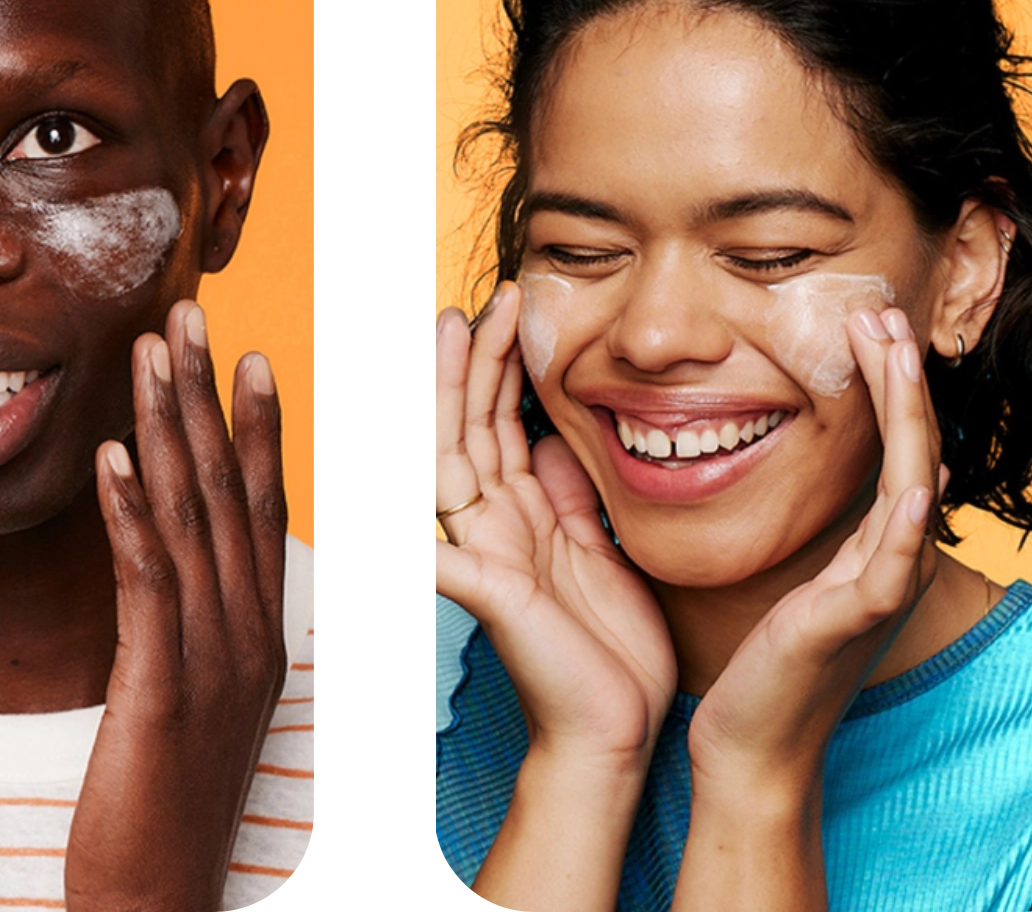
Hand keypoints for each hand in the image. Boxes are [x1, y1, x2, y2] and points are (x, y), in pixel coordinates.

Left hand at [65, 302, 288, 909]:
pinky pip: (148, 583)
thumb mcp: (186, 711)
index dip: (252, 427)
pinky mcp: (164, 690)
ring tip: (146, 355)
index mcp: (261, 638)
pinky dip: (128, 514)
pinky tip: (105, 460)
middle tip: (189, 317)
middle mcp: (251, 637)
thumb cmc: (157, 817)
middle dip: (209, 398)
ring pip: (194, 520)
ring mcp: (215, 661)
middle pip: (233, 493)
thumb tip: (171, 587)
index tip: (238, 355)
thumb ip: (185, 640)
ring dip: (167, 428)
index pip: (261, 510)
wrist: (156, 905)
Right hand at [433, 281, 676, 767]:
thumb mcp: (599, 547)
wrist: (612, 730)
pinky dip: (423, 529)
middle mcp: (493, 530)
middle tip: (489, 302)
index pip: (500, 423)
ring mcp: (484, 559)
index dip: (504, 366)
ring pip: (452, 461)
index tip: (516, 309)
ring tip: (454, 337)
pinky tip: (419, 494)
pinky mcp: (490, 595)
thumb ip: (571, 494)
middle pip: (469, 427)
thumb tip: (553, 438)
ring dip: (451, 398)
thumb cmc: (609, 649)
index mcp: (522, 516)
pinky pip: (442, 554)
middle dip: (475, 361)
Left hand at [685, 307, 946, 788]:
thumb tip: (901, 475)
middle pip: (915, 449)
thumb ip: (848, 527)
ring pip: (911, 487)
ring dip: (907, 418)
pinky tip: (913, 482)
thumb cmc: (773, 661)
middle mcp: (895, 560)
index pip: (899, 445)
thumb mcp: (814, 575)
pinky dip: (906, 522)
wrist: (753, 744)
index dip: (892, 382)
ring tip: (895, 354)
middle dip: (903, 378)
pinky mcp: (852, 623)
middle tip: (885, 311)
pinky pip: (889, 566)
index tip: (872, 322)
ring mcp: (880, 591)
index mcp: (882, 544)